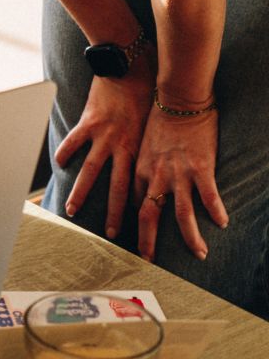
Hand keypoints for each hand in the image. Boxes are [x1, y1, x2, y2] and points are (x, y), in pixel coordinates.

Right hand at [54, 73, 153, 239]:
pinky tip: (58, 163)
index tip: (139, 226)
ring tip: (73, 210)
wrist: (131, 65)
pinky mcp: (88, 121)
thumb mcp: (155, 118)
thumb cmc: (149, 87)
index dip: (138, 207)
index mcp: (140, 148)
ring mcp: (103, 135)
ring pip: (90, 171)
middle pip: (117, 188)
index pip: (140, 184)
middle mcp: (122, 146)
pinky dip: (66, 152)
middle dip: (114, 213)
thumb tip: (158, 152)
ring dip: (82, 193)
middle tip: (111, 235)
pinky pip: (74, 141)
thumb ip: (152, 137)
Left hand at [134, 108, 227, 262]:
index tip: (135, 238)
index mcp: (141, 169)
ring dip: (190, 237)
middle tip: (149, 260)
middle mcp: (157, 175)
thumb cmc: (161, 117)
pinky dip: (216, 211)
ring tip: (199, 254)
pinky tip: (222, 223)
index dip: (135, 222)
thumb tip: (146, 179)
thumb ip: (145, 164)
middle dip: (148, 241)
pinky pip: (209, 195)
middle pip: (148, 215)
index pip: (136, 203)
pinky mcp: (201, 167)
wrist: (179, 98)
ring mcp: (179, 173)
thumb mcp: (143, 143)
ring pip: (182, 214)